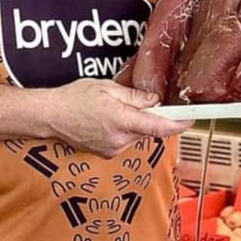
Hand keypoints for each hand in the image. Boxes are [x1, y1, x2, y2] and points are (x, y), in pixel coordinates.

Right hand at [41, 79, 192, 158]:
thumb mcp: (108, 88)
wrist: (49, 116)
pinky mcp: (105, 153)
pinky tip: (109, 119)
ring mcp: (112, 149)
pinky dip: (125, 129)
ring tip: (115, 108)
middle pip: (148, 130)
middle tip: (143, 102)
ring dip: (136, 123)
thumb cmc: (74, 98)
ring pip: (137, 135)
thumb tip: (154, 101)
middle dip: (151, 117)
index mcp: (122, 121)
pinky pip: (125, 140)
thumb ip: (135, 96)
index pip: (158, 127)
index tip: (191, 120)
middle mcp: (119, 140)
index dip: (178, 124)